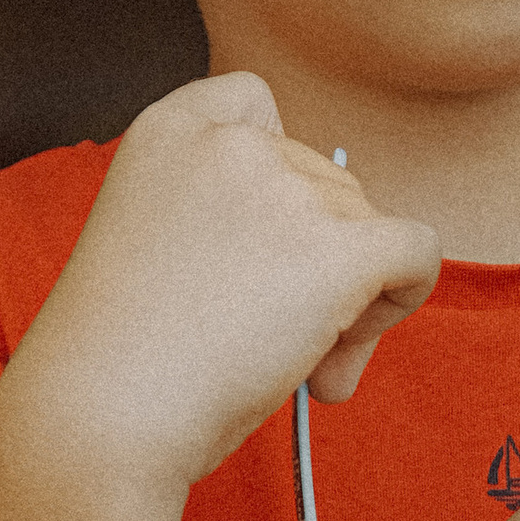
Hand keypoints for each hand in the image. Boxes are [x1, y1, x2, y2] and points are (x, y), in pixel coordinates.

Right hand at [0, 73, 439, 508]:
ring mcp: (288, 190)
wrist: (100, 418)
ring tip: (290, 369)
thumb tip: (343, 254)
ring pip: (369, 225)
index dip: (272, 178)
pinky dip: (402, 299)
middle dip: (315, 259)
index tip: (247, 247)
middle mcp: (233, 143)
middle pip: (325, 181)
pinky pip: (418, 252)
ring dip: (348, 300)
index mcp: (168, 130)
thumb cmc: (118, 359)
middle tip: (270, 342)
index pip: (255, 102)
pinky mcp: (338, 248)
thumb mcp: (156, 243)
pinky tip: (340, 358)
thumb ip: (233, 219)